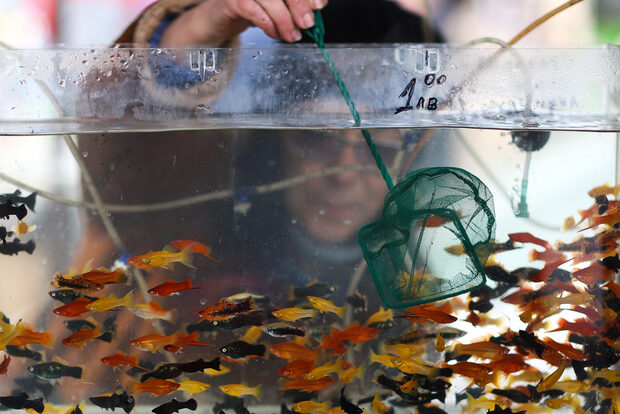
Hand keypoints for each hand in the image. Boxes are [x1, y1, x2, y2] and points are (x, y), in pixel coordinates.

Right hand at [160, 0, 326, 46]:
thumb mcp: (277, 5)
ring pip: (271, 1)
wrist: (220, 18)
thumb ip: (294, 5)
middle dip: (299, 6)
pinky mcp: (232, 0)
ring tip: (292, 36)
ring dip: (285, 21)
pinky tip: (275, 34)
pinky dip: (269, 25)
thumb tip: (316, 9)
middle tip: (308, 24)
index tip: (319, 6)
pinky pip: (255, 12)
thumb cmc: (252, 8)